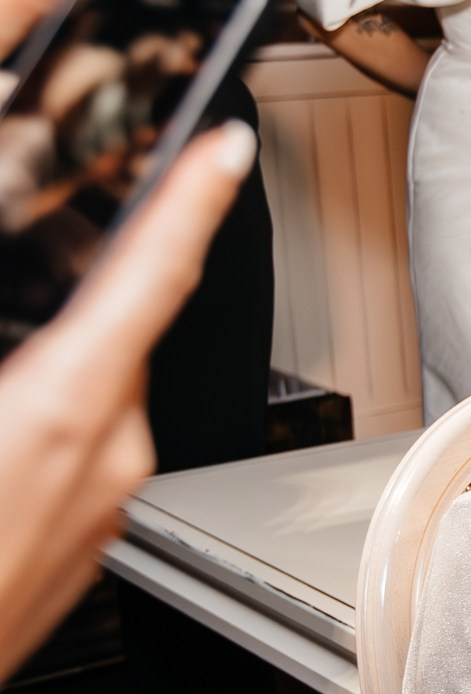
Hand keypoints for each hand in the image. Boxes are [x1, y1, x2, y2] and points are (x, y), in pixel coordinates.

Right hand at [0, 117, 253, 676]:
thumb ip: (7, 353)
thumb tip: (17, 326)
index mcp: (63, 412)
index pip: (151, 277)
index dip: (190, 199)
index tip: (226, 147)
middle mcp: (105, 458)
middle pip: (113, 336)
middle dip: (80, 292)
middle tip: (40, 256)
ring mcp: (99, 510)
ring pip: (87, 397)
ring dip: (46, 369)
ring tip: (1, 366)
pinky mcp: (82, 546)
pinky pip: (73, 454)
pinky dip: (36, 427)